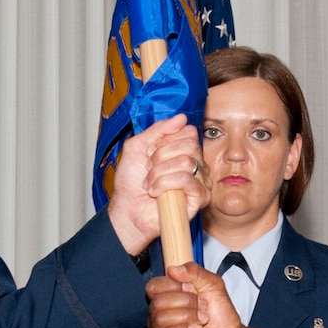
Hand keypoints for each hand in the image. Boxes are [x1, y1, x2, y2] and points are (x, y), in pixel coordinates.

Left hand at [107, 116, 207, 254]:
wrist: (127, 210)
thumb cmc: (132, 183)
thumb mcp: (137, 146)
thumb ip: (157, 129)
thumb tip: (181, 117)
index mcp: (183, 150)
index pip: (187, 132)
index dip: (164, 141)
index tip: (149, 154)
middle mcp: (195, 163)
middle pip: (189, 145)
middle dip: (161, 157)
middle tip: (149, 170)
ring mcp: (200, 181)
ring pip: (187, 162)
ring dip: (160, 173)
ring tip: (151, 184)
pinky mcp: (200, 198)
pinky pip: (188, 181)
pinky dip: (166, 184)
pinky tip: (157, 193)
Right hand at [148, 264, 274, 327]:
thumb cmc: (221, 316)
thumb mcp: (214, 286)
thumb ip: (196, 272)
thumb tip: (174, 269)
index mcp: (167, 297)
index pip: (154, 286)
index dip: (172, 285)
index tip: (191, 288)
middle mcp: (159, 315)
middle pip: (157, 302)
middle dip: (185, 302)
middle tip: (203, 306)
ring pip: (161, 319)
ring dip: (187, 316)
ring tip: (203, 319)